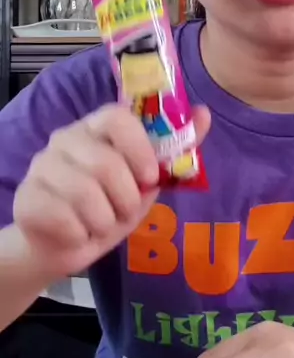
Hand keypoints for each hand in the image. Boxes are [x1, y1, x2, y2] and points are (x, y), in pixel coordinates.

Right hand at [13, 103, 209, 280]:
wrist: (65, 245)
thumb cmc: (109, 206)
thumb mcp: (146, 180)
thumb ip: (174, 148)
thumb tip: (204, 113)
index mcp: (97, 128)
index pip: (116, 117)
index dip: (138, 147)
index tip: (149, 176)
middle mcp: (66, 139)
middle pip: (105, 163)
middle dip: (125, 199)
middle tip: (122, 210)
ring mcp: (41, 166)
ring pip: (85, 195)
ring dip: (104, 220)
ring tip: (100, 222)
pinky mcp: (26, 198)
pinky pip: (64, 218)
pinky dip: (81, 234)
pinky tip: (77, 232)